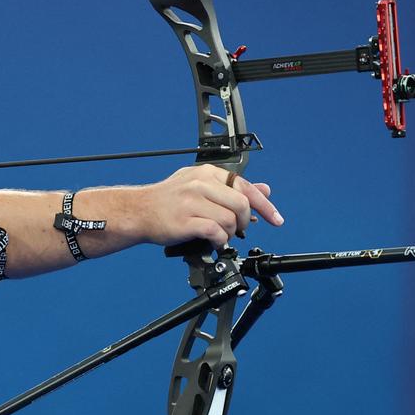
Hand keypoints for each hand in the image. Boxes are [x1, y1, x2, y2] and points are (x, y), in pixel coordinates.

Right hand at [135, 165, 283, 248]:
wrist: (138, 211)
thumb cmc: (169, 200)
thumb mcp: (201, 185)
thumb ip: (231, 188)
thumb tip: (264, 189)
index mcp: (207, 173)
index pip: (245, 186)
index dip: (265, 205)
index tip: (276, 219)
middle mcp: (200, 184)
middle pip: (241, 204)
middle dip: (243, 222)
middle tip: (236, 230)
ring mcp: (191, 201)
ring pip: (230, 220)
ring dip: (229, 233)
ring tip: (218, 235)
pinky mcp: (184, 220)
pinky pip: (215, 232)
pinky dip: (219, 241)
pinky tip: (211, 241)